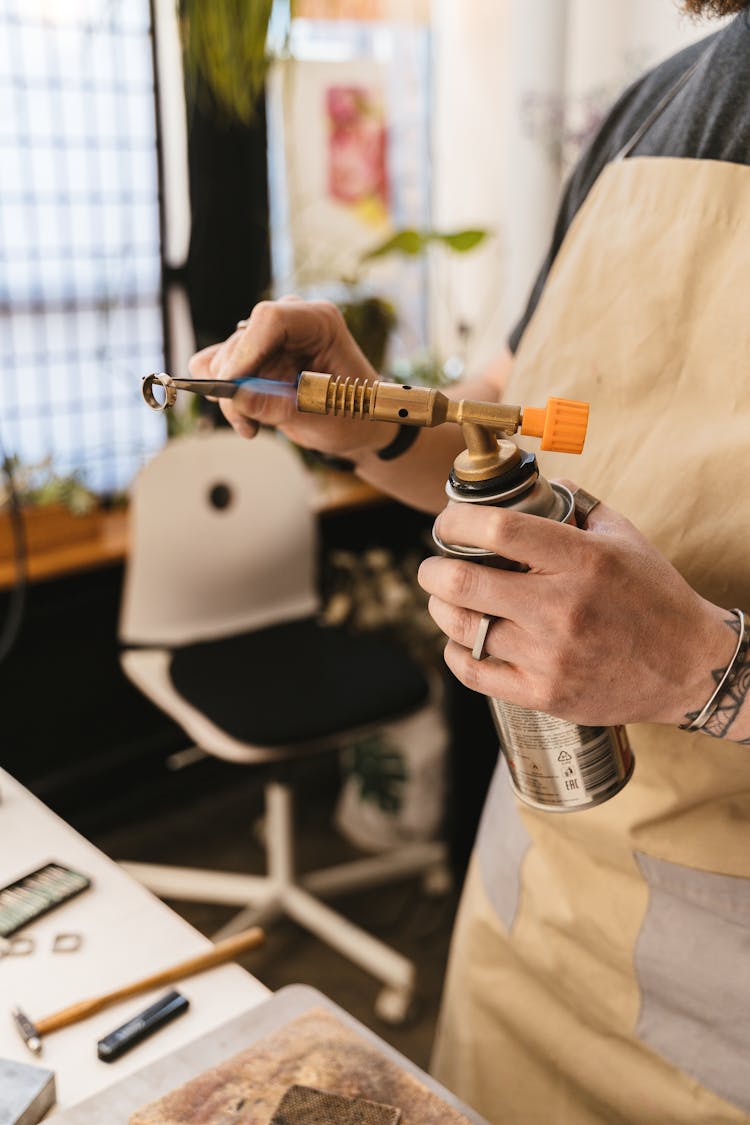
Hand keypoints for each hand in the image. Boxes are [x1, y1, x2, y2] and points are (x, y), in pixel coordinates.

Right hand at [188, 297, 391, 455]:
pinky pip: (218, 369)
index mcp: (318, 322)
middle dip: (235, 385)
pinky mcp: (254, 357)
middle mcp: (291, 323)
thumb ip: (280, 406)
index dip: (245, 350)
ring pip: (224, 358)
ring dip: (230, 397)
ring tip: (252, 425)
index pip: (271, 319)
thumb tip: (237, 398)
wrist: (357, 423)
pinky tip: (247, 418)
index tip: (230, 386)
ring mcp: (270, 339)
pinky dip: (226, 396)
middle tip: (247, 422)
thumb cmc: (353, 413)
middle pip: (241, 341)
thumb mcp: (322, 415)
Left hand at [417, 482, 734, 727]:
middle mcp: (562, 607)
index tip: (447, 523)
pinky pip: (474, 672)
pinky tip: (462, 640)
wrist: (691, 667)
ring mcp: (551, 655)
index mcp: (582, 560)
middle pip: (463, 583)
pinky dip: (456, 652)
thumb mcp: (626, 537)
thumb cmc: (655, 597)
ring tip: (446, 600)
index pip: (498, 529)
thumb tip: (536, 482)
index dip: (457, 522)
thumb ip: (578, 504)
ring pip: (463, 628)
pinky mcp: (545, 694)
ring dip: (441, 609)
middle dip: (433, 570)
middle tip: (432, 566)